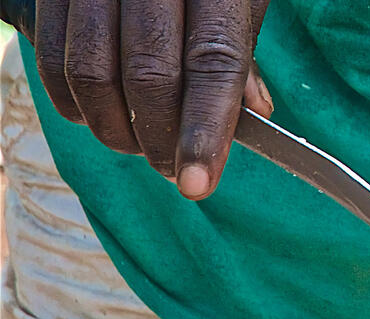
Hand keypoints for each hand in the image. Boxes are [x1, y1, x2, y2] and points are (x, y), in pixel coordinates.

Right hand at [33, 0, 272, 198]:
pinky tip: (99, 117)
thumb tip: (253, 114)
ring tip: (138, 145)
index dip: (205, 130)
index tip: (198, 184)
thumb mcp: (242, 0)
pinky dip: (74, 103)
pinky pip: (52, 59)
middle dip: (160, 139)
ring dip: (114, 128)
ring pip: (92, 73)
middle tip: (174, 169)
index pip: (212, 64)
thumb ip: (240, 55)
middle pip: (148, 76)